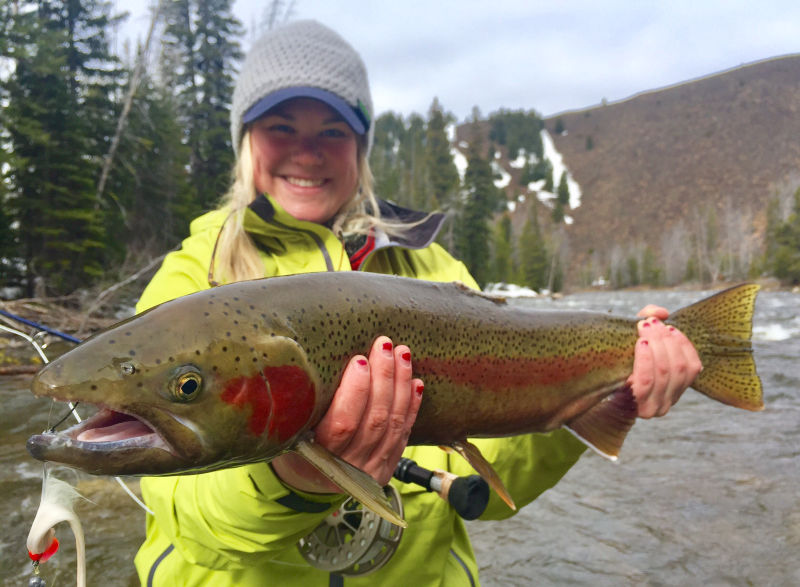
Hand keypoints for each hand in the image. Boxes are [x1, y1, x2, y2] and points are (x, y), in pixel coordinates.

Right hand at [271, 336, 423, 492]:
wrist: (308, 483)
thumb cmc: (295, 445)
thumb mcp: (290, 430)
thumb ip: (306, 405)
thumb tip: (318, 358)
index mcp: (318, 456)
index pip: (342, 423)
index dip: (356, 391)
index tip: (360, 360)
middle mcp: (348, 466)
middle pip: (374, 419)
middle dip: (383, 378)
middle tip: (384, 346)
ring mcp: (370, 470)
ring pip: (393, 424)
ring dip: (401, 386)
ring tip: (402, 354)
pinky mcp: (387, 469)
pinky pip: (403, 435)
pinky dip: (411, 407)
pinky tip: (415, 383)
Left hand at [627, 305, 701, 417]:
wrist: (594, 388)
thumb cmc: (620, 360)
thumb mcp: (637, 339)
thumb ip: (650, 320)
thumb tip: (662, 313)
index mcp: (677, 388)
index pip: (693, 367)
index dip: (684, 344)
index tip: (670, 327)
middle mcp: (670, 401)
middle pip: (678, 367)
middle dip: (665, 340)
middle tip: (650, 323)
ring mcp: (655, 407)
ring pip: (664, 372)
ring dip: (657, 346)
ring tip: (644, 328)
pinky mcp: (637, 408)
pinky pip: (646, 381)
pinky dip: (646, 360)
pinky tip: (641, 344)